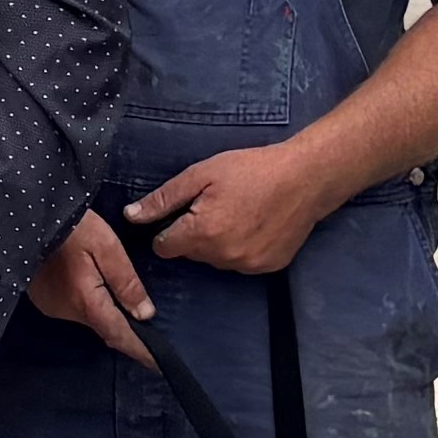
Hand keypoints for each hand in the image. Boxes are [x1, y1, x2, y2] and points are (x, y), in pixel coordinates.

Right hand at [27, 212, 156, 357]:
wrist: (26, 215)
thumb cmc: (70, 226)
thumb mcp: (106, 246)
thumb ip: (126, 282)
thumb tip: (145, 315)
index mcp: (86, 302)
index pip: (120, 335)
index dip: (142, 351)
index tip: (161, 366)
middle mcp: (67, 312)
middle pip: (105, 328)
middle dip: (128, 333)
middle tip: (153, 333)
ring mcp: (52, 306)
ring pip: (90, 319)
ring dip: (108, 316)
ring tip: (128, 309)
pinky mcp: (43, 298)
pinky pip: (75, 310)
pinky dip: (92, 307)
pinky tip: (98, 293)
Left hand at [124, 140, 337, 277]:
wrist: (307, 178)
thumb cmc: (252, 170)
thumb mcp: (201, 175)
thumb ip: (163, 199)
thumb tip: (131, 216)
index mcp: (202, 234)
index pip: (163, 248)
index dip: (167, 230)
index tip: (181, 214)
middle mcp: (223, 257)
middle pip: (189, 253)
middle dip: (193, 234)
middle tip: (214, 206)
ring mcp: (248, 265)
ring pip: (215, 260)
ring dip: (217, 243)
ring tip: (237, 213)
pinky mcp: (268, 267)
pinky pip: (240, 262)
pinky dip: (241, 248)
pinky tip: (254, 225)